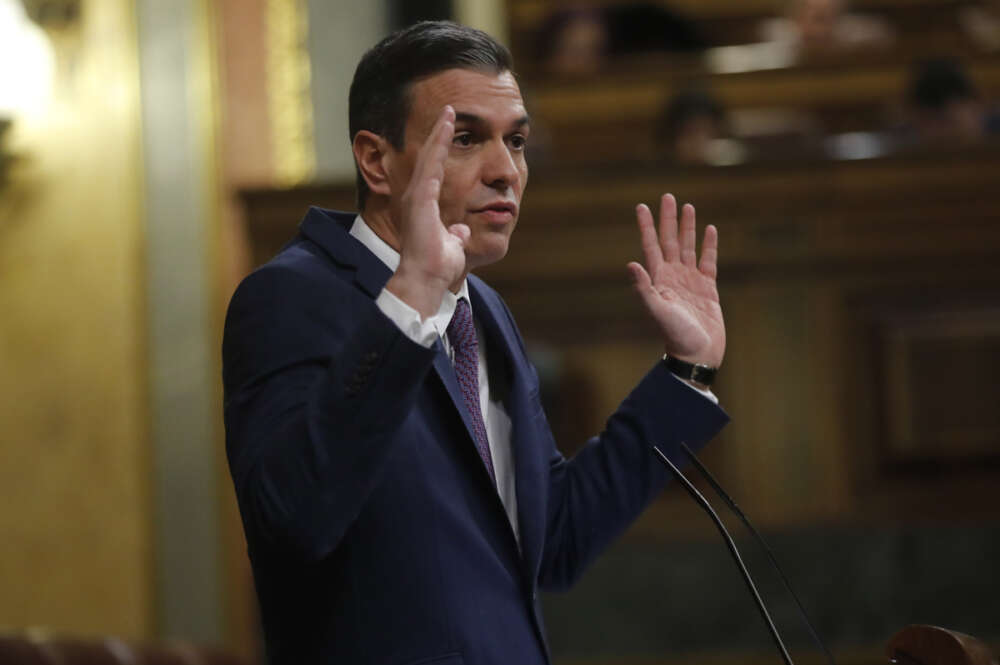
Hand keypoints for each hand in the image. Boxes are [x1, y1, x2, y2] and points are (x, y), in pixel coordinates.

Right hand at [386, 106, 469, 317]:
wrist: (425, 279)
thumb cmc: (436, 267)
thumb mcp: (451, 245)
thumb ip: (455, 235)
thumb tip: (462, 230)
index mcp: (425, 206)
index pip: (435, 171)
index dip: (442, 149)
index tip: (451, 130)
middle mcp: (417, 197)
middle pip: (430, 158)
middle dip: (439, 134)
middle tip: (448, 110)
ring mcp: (417, 196)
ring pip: (429, 156)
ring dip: (439, 133)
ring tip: (449, 111)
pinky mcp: (420, 198)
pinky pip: (432, 164)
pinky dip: (438, 144)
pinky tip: (446, 127)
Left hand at [627, 194, 725, 367]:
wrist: (697, 355)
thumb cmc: (675, 336)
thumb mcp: (657, 311)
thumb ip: (644, 288)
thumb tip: (630, 264)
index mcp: (658, 279)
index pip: (650, 246)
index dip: (646, 226)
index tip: (641, 206)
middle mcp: (672, 276)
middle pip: (669, 241)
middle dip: (668, 219)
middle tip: (668, 196)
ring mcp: (690, 281)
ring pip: (688, 247)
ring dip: (687, 228)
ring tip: (687, 206)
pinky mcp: (708, 288)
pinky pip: (708, 261)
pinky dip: (709, 245)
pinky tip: (710, 229)